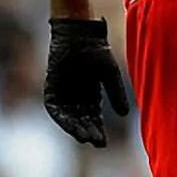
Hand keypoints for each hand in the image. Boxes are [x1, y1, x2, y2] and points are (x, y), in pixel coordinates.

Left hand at [44, 17, 129, 146]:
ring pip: (69, 117)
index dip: (97, 130)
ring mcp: (63, 93)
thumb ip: (116, 93)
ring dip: (75, 127)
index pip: (93, 117)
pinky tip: (69, 124)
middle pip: (81, 120)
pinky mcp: (51, 89)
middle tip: (95, 141)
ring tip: (83, 136)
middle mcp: (76, 97)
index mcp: (91, 94)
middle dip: (88, 131)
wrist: (79, 33)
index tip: (101, 143)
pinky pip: (55, 109)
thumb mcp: (110, 73)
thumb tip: (125, 114)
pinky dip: (62, 117)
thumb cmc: (97, 50)